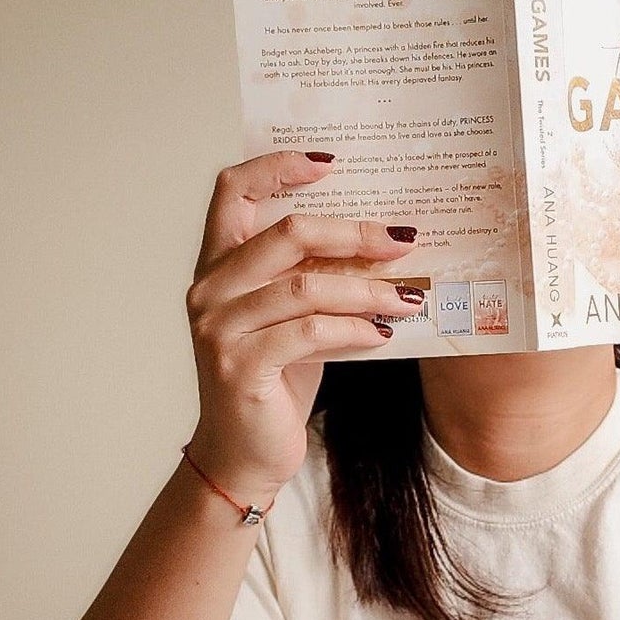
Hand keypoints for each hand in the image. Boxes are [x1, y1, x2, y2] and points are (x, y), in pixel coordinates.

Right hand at [183, 151, 422, 500]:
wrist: (246, 456)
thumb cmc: (274, 384)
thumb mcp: (291, 321)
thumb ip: (311, 280)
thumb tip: (381, 245)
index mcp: (217, 266)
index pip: (232, 191)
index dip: (277, 167)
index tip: (330, 163)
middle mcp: (209, 289)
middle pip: (285, 232)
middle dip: (353, 232)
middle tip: (403, 238)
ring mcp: (219, 329)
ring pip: (305, 287)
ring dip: (368, 289)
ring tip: (410, 296)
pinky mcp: (241, 367)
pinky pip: (310, 333)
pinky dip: (354, 329)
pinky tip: (383, 332)